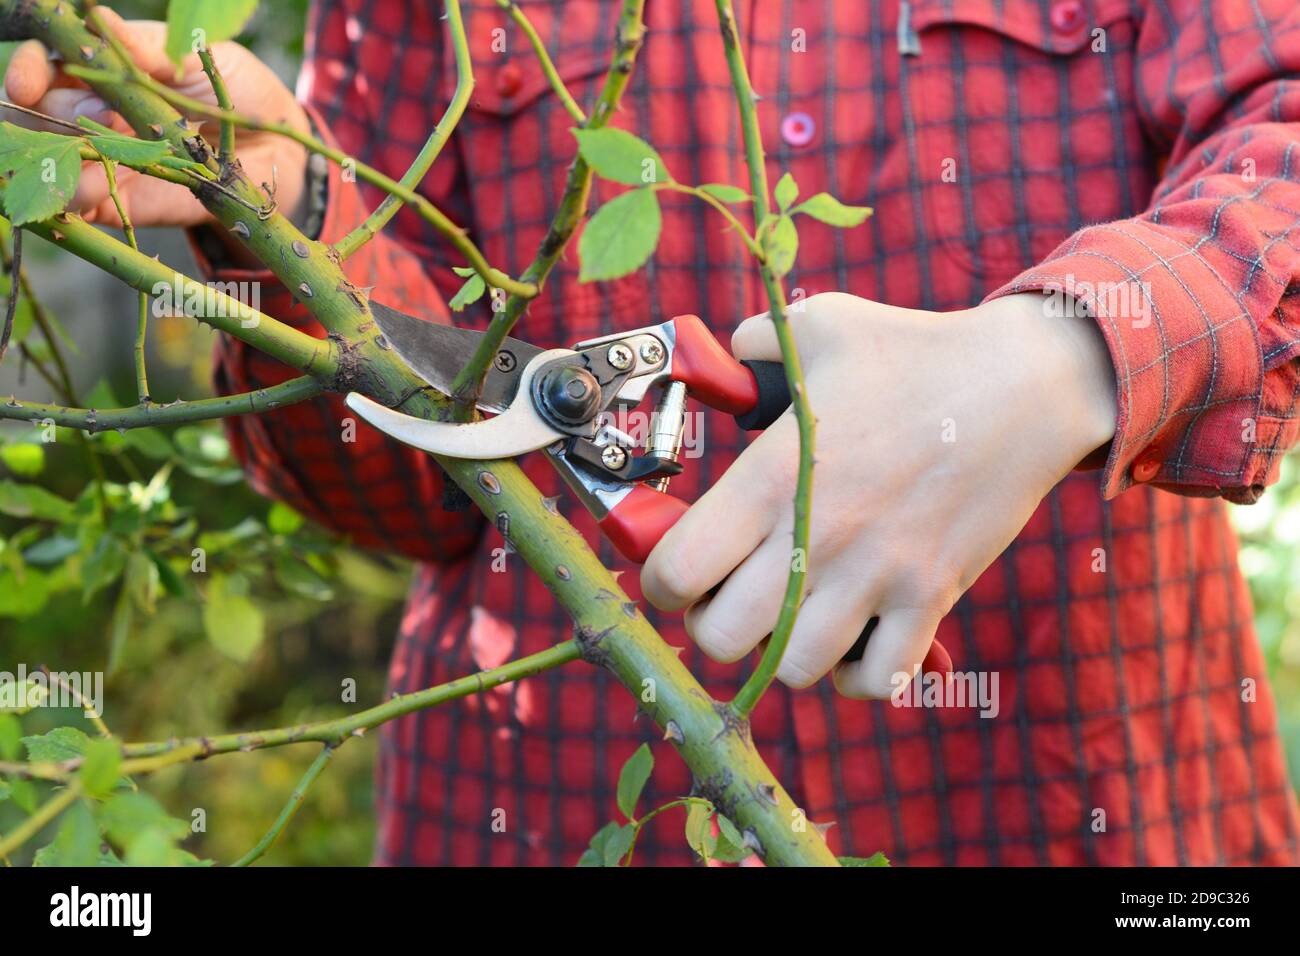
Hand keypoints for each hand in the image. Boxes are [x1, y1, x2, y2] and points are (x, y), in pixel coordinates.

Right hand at [1, 7, 310, 227]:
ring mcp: (107, 157)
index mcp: (107, 70)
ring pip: (55, 159)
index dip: (29, 69)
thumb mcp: (201, 60)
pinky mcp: (124, 201)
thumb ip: (152, 50)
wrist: (276, 149)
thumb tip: (102, 21)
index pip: (48, 63)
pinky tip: (77, 194)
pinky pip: (84, 204)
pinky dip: (72, 199)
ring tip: (65, 165)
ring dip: (51, 162)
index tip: (25, 83)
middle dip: (46, 115)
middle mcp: (96, 113)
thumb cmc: (238, 91)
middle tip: (77, 120)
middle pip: (41, 111)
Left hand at [640, 292, 1116, 698]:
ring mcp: (877, 574)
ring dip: (783, 651)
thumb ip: (753, 345)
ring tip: (792, 615)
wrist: (1023, 382)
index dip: (662, 581)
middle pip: (721, 638)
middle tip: (731, 596)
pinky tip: (851, 638)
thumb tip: (721, 360)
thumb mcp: (822, 326)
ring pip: (795, 668)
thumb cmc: (915, 352)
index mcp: (773, 475)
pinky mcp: (931, 597)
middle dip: (713, 625)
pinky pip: (877, 680)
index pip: (677, 571)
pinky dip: (855, 675)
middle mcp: (815, 536)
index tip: (679, 568)